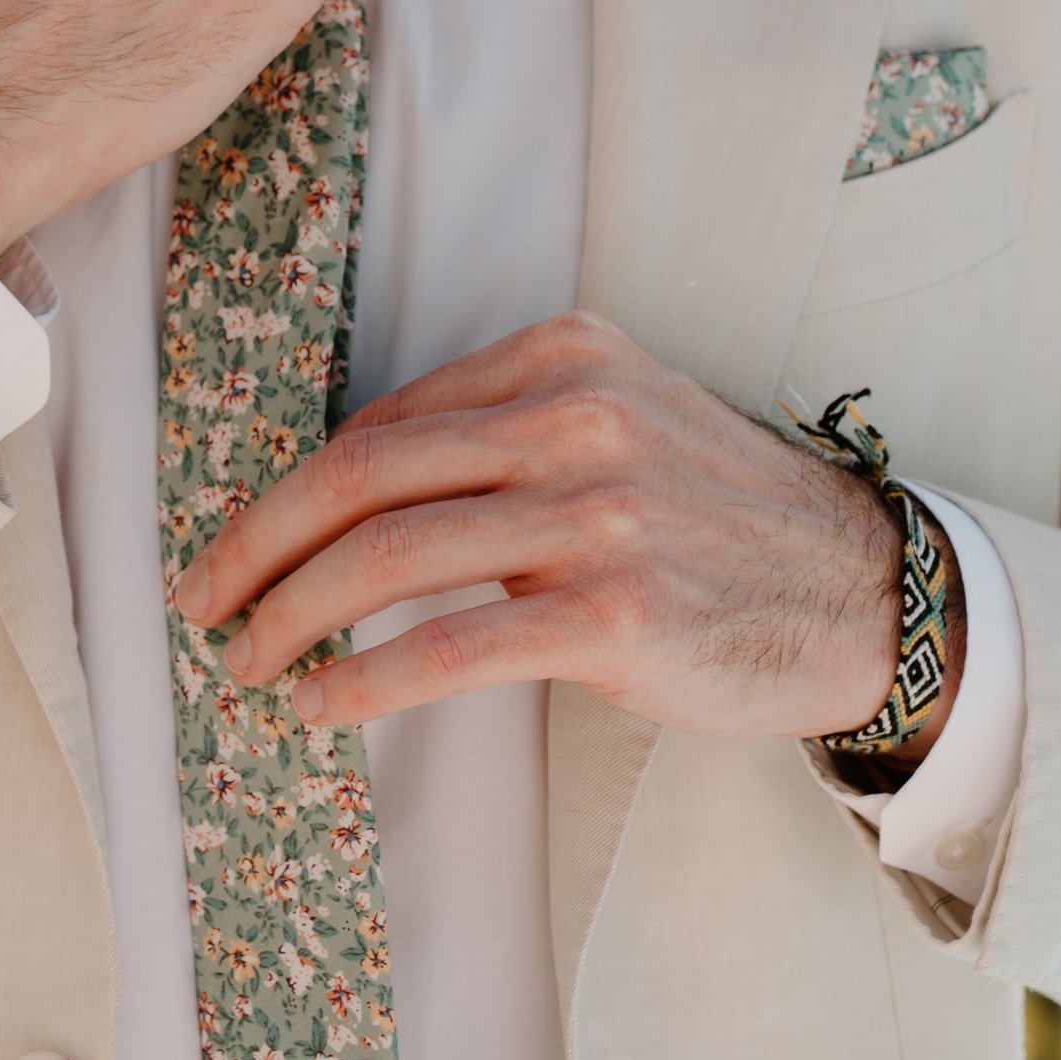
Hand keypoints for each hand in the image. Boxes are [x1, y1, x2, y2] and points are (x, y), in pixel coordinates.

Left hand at [171, 312, 963, 744]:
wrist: (860, 594)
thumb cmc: (722, 519)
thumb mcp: (623, 419)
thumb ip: (505, 428)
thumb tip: (353, 484)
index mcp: (563, 356)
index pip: (385, 421)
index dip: (292, 490)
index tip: (243, 542)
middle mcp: (575, 418)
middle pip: (360, 476)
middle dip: (256, 544)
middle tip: (199, 599)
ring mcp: (595, 515)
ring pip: (385, 557)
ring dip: (288, 615)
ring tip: (248, 658)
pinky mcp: (610, 614)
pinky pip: (446, 646)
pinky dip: (361, 678)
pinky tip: (320, 703)